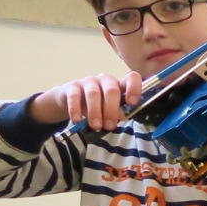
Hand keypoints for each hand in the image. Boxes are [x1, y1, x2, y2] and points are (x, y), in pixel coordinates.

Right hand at [29, 71, 143, 130]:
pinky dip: (76, 109)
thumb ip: (118, 112)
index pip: (132, 78)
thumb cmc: (99, 106)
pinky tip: (77, 120)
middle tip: (109, 126)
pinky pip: (74, 96)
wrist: (72, 101)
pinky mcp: (72, 86)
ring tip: (96, 126)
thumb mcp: (111, 109)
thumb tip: (121, 117)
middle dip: (111, 110)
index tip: (132, 103)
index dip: (134, 88)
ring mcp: (89, 81)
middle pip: (112, 90)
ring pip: (93, 94)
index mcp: (120, 85)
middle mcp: (105, 80)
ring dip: (95, 112)